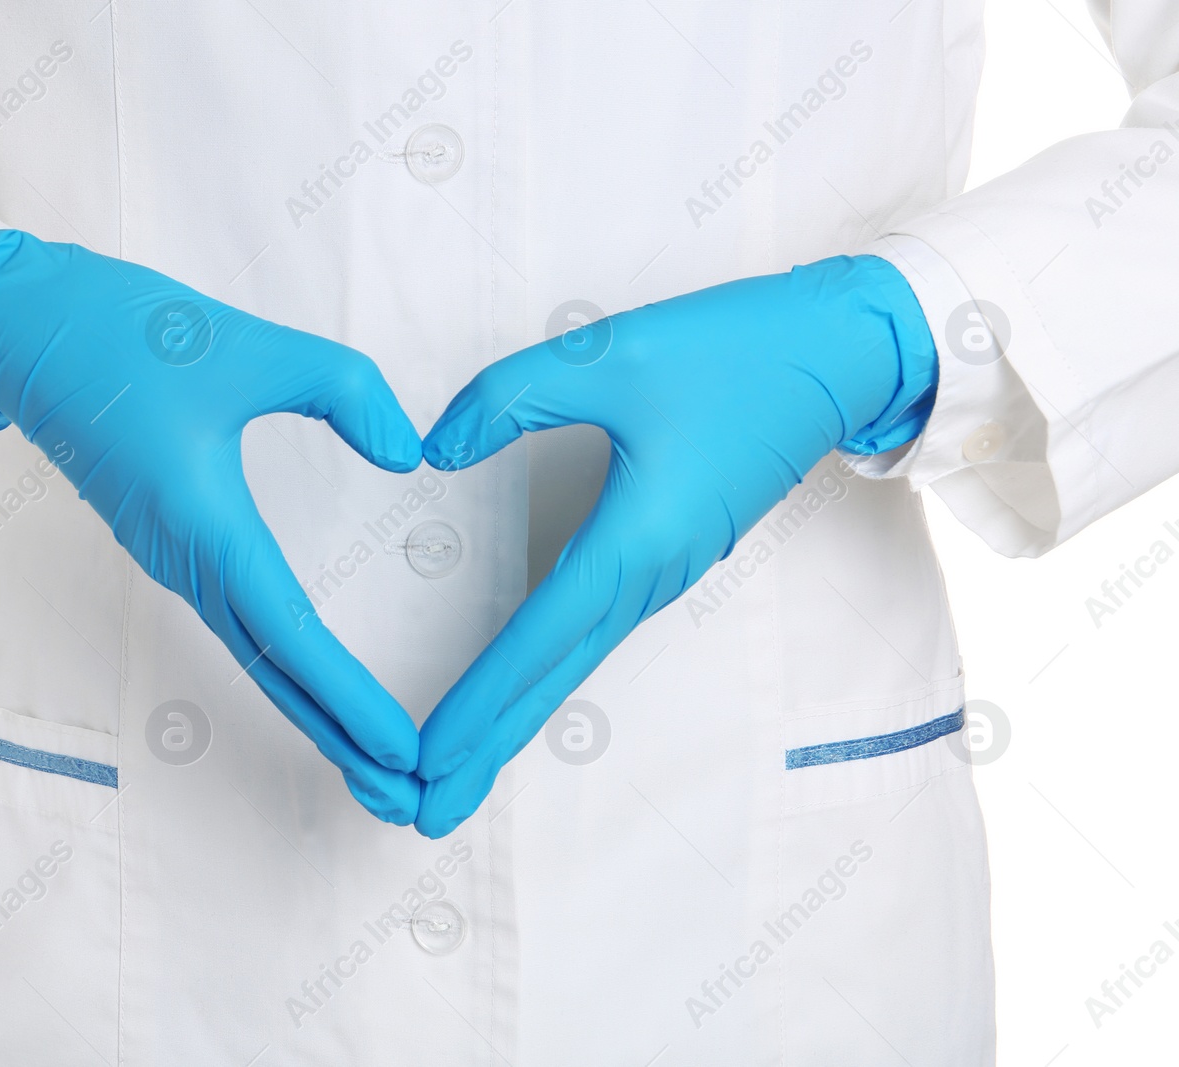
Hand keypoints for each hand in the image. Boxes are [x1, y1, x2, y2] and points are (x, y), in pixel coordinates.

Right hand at [0, 230, 424, 822]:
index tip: (399, 747)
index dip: (347, 696)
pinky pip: (237, 623)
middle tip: (403, 794)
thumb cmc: (125, 336)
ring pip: (255, 652)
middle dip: (338, 735)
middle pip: (273, 669)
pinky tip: (316, 682)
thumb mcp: (247, 346)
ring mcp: (172, 557)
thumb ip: (341, 390)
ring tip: (374, 758)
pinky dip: (285, 665)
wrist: (21, 330)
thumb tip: (409, 454)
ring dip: (313, 709)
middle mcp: (185, 559)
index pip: (289, 632)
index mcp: (203, 524)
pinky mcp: (170, 542)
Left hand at [412, 255, 936, 836]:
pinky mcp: (671, 555)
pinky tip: (519, 688)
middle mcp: (649, 575)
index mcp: (632, 541)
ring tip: (457, 771)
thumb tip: (435, 450)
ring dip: (513, 719)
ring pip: (573, 662)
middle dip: (487, 750)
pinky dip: (546, 673)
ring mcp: (665, 572)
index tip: (424, 760)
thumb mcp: (606, 354)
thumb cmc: (733, 351)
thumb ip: (508, 398)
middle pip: (553, 681)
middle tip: (424, 815)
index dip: (476, 702)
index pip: (536, 640)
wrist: (842, 355)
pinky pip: (594, 632)